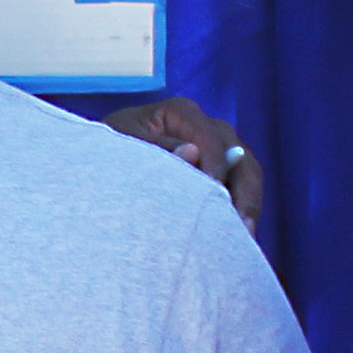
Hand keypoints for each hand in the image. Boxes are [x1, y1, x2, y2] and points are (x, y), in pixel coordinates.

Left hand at [105, 97, 264, 228]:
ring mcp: (218, 150)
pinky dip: (241, 213)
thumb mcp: (122, 146)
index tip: (215, 198)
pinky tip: (239, 240)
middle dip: (245, 193)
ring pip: (247, 175)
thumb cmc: (109, 153)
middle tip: (243, 229)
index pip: (210, 138)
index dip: (217, 167)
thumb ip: (155, 151)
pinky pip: (241, 191)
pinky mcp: (221, 173)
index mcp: (181, 112)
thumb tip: (193, 154)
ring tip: (246, 240)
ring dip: (249, 207)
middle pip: (239, 156)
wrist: (103, 165)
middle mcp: (206, 127)